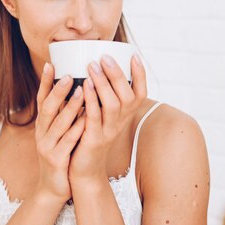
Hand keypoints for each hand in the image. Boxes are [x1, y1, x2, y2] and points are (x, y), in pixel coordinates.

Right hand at [34, 63, 85, 203]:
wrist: (54, 188)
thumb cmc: (61, 156)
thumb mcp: (58, 133)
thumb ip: (64, 115)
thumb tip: (76, 89)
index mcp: (42, 125)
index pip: (41, 99)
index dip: (45, 82)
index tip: (50, 63)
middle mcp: (41, 133)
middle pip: (47, 108)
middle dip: (58, 91)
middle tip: (69, 74)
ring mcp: (47, 147)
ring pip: (58, 123)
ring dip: (70, 106)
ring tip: (82, 91)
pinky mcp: (57, 160)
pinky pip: (68, 141)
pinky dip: (77, 128)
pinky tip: (87, 119)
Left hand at [68, 54, 146, 185]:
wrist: (84, 169)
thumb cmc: (90, 135)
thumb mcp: (102, 114)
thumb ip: (103, 94)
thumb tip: (96, 64)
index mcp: (125, 115)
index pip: (140, 93)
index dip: (140, 75)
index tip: (134, 55)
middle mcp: (121, 122)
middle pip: (128, 96)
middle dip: (118, 74)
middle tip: (105, 57)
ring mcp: (109, 131)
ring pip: (113, 105)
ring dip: (103, 84)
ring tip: (92, 66)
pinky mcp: (94, 139)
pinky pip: (94, 118)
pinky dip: (90, 101)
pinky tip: (83, 87)